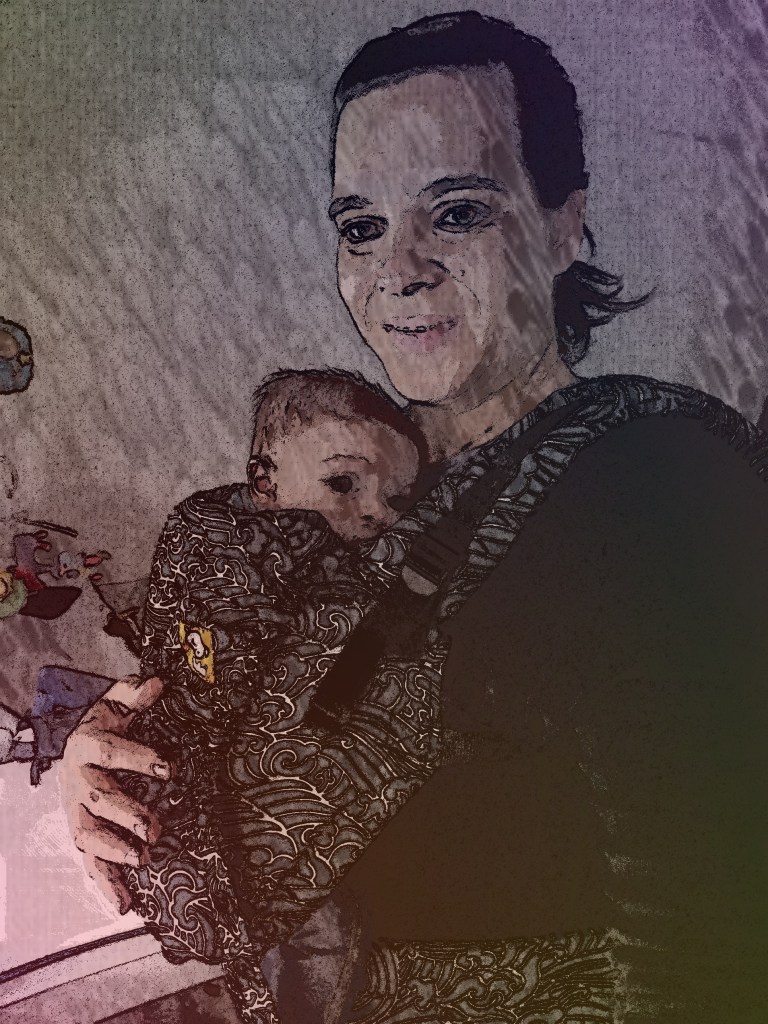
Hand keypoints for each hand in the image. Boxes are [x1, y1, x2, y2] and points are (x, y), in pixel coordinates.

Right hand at [60, 674, 169, 914]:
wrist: (73, 747)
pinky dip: (106, 884)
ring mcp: (78, 812)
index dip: (138, 758)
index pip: (111, 752)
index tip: (168, 767)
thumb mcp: (116, 704)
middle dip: (127, 814)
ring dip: (115, 851)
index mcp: (87, 745)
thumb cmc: (105, 725)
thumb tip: (157, 680)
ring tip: (143, 862)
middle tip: (155, 828)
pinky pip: (91, 863)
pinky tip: (125, 904)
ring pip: (90, 836)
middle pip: (99, 800)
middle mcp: (78, 782)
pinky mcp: (83, 835)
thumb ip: (133, 693)